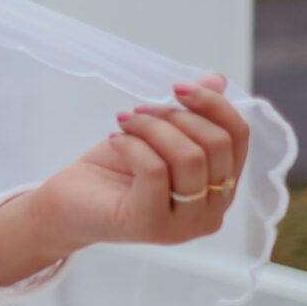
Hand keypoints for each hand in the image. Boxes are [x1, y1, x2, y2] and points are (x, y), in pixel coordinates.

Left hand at [0, 75, 251, 284]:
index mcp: (222, 188)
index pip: (238, 137)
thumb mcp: (156, 134)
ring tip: (124, 123)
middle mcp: (213, 212)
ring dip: (151, 127)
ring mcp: (185, 225)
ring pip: (189, 156)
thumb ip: (190, 112)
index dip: (213, 104)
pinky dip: (132, 145)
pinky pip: (155, 170)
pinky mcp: (151, 225)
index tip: (176, 87)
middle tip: (138, 112)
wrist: (67, 203)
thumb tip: (217, 79)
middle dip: (174, 116)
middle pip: (217, 144)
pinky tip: (114, 139)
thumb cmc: (114, 170)